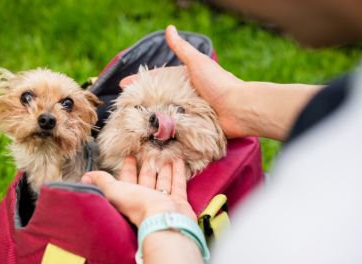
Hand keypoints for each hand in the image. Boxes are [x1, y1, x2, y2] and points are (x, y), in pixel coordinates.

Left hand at [82, 157, 195, 226]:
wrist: (162, 220)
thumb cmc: (137, 206)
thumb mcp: (115, 191)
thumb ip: (102, 182)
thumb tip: (85, 177)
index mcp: (129, 197)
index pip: (127, 180)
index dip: (128, 168)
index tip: (129, 156)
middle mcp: (145, 200)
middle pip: (146, 180)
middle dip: (147, 167)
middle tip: (150, 153)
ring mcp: (162, 201)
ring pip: (162, 181)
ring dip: (164, 168)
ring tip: (167, 155)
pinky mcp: (178, 202)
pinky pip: (177, 184)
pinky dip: (177, 172)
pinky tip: (178, 160)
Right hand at [121, 25, 322, 141]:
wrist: (238, 109)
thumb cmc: (219, 84)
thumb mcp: (197, 63)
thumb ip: (183, 49)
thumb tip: (169, 28)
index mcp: (186, 80)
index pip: (157, 79)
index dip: (140, 82)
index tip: (123, 86)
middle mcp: (186, 96)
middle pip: (158, 98)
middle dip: (141, 102)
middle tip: (123, 107)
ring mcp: (189, 113)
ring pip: (165, 115)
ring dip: (150, 118)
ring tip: (132, 122)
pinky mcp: (193, 128)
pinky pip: (175, 130)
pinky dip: (164, 132)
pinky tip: (150, 136)